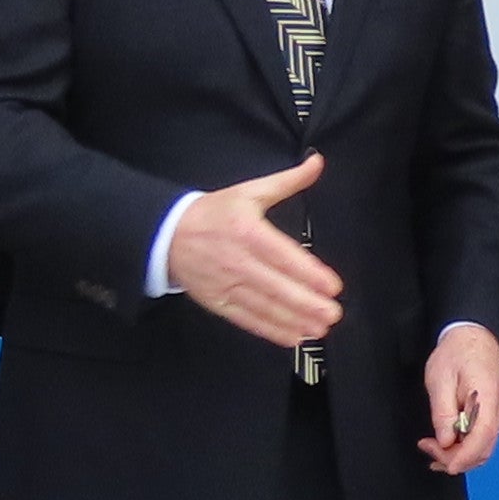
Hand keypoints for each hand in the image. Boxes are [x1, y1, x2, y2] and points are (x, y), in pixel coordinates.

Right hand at [165, 152, 344, 350]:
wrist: (165, 234)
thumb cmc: (213, 213)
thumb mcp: (249, 191)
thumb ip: (287, 181)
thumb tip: (317, 163)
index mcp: (247, 232)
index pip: (283, 255)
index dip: (309, 273)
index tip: (333, 286)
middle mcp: (238, 261)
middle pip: (277, 286)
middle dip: (307, 303)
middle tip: (333, 313)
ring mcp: (226, 285)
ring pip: (264, 306)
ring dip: (294, 320)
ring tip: (320, 328)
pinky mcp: (217, 302)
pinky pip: (247, 319)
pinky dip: (270, 330)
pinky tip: (292, 336)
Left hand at [420, 323, 498, 475]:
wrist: (474, 336)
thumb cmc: (458, 352)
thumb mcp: (440, 379)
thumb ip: (443, 412)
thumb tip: (446, 440)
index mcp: (489, 397)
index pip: (482, 437)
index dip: (464, 457)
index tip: (446, 465)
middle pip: (483, 448)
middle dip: (456, 458)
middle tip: (428, 448)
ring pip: (483, 447)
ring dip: (459, 454)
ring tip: (432, 448)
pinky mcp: (493, 415)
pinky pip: (482, 439)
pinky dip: (465, 447)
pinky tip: (447, 444)